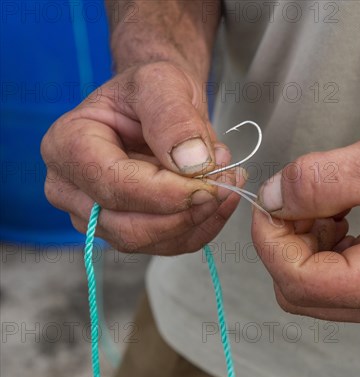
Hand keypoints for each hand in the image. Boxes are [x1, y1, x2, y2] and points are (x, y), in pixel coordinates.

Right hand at [41, 61, 243, 254]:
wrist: (160, 102)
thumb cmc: (152, 89)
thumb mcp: (163, 83)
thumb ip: (174, 118)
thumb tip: (193, 163)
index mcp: (68, 145)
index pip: (114, 186)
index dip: (166, 193)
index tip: (210, 182)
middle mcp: (71, 187)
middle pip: (126, 225)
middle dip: (184, 212)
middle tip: (226, 184)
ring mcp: (95, 215)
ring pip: (148, 242)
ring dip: (197, 220)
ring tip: (227, 183)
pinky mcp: (125, 229)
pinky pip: (166, 244)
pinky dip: (201, 227)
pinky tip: (221, 200)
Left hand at [251, 117, 359, 330]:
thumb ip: (316, 181)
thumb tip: (270, 198)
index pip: (299, 281)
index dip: (270, 240)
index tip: (267, 201)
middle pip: (298, 291)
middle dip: (284, 242)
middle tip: (294, 198)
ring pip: (307, 287)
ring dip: (300, 242)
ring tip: (323, 202)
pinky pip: (327, 279)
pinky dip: (316, 246)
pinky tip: (334, 214)